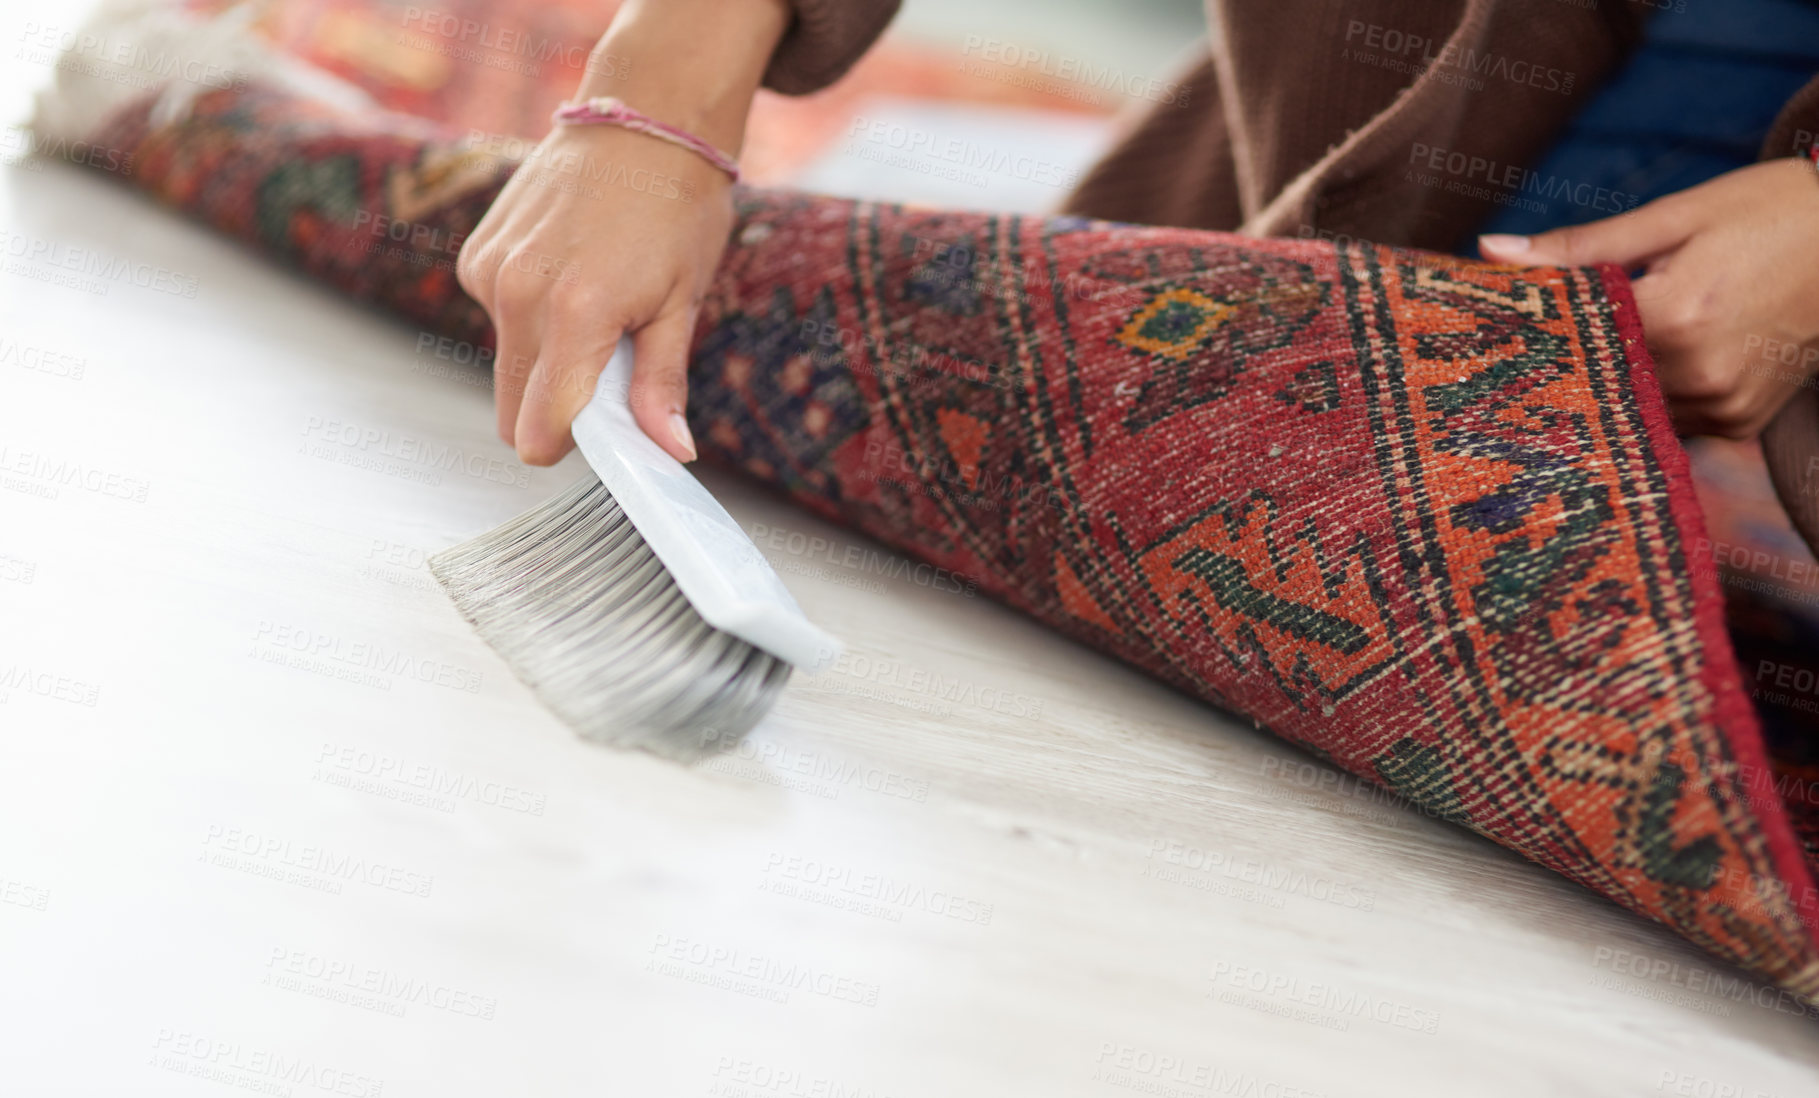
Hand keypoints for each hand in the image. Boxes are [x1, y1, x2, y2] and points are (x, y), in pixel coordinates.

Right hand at [456, 0, 787, 464]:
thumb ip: (662, 385)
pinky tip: (568, 273)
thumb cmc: (675, 208)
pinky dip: (530, 317)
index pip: (539, 430)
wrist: (643, 120)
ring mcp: (489, 271)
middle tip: (610, 367)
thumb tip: (670, 453)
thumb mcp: (681, 302)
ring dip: (545, 361)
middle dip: (557, 410)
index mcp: (575, 313)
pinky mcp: (476, 255)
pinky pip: (497, 320)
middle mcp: (518, 293)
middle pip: (512, 410)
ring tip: (596, 306)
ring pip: (506, 366)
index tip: (608, 432)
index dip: (575, 445)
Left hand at [1479, 159, 1818, 438]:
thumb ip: (1582, 247)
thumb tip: (1491, 250)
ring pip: (1633, 407)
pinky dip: (1655, 396)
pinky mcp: (1742, 422)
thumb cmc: (1767, 211)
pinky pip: (1674, 420)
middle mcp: (1700, 372)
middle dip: (1571, 363)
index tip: (1503, 334)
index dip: (1539, 337)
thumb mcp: (1674, 216)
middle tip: (1535, 352)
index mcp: (1676, 316)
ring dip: (1613, 384)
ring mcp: (1725, 405)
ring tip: (1600, 354)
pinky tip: (1651, 369)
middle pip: (1600, 380)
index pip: (1574, 342)